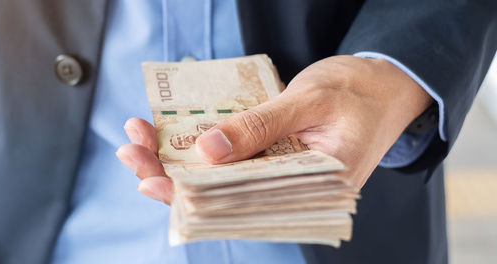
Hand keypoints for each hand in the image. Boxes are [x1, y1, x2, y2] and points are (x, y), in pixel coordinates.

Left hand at [116, 55, 431, 203]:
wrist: (383, 85)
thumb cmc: (358, 93)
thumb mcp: (309, 102)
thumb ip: (260, 128)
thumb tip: (208, 152)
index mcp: (310, 194)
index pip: (239, 208)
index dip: (192, 198)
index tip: (151, 181)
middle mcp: (289, 194)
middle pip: (221, 198)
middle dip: (172, 178)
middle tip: (132, 153)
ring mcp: (278, 177)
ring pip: (220, 180)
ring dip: (177, 163)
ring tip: (138, 142)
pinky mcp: (270, 159)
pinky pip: (230, 161)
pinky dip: (199, 149)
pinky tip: (167, 138)